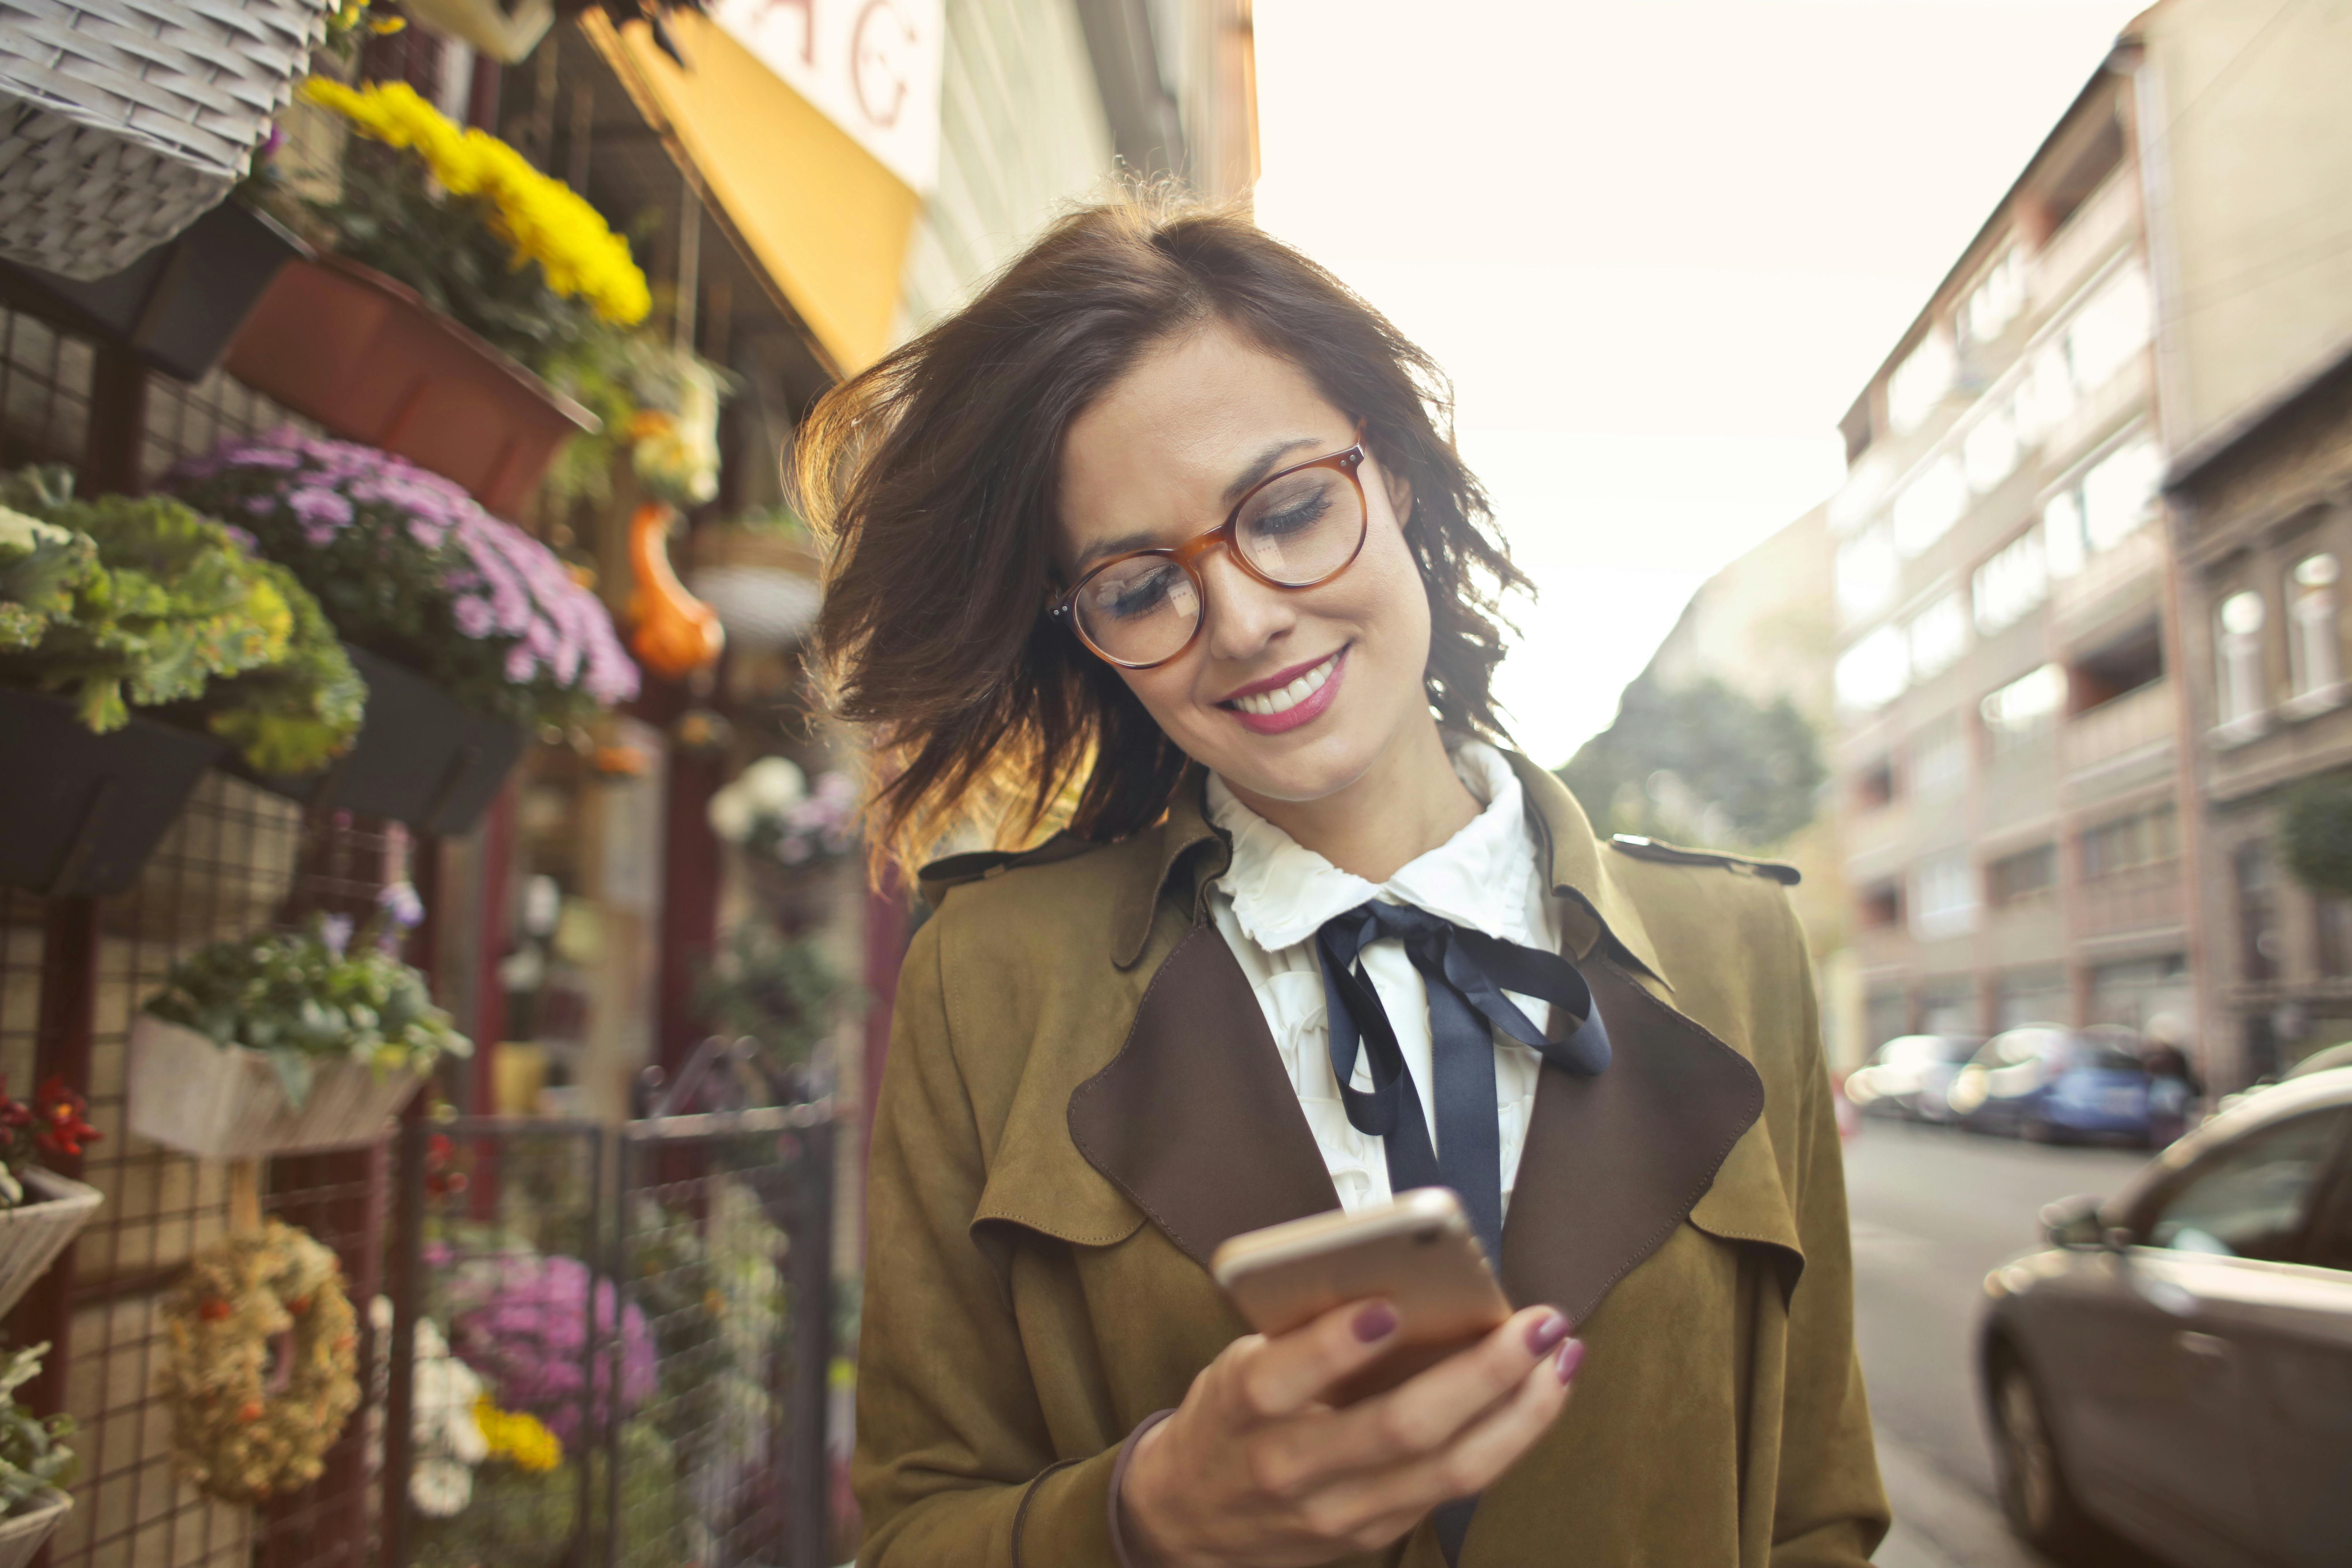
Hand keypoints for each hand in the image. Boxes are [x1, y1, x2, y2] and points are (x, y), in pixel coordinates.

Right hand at [1117, 1299, 1582, 1566]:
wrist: (1189, 1520)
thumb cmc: (1227, 1419)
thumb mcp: (1238, 1362)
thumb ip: (1302, 1333)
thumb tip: (1398, 1280)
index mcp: (1244, 1408)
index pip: (1287, 1378)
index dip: (1336, 1344)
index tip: (1387, 1304)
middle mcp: (1293, 1468)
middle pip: (1399, 1429)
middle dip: (1481, 1374)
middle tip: (1537, 1323)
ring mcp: (1341, 1512)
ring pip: (1448, 1471)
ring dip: (1519, 1413)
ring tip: (1561, 1356)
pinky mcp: (1375, 1534)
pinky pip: (1456, 1488)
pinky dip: (1507, 1438)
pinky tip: (1539, 1396)